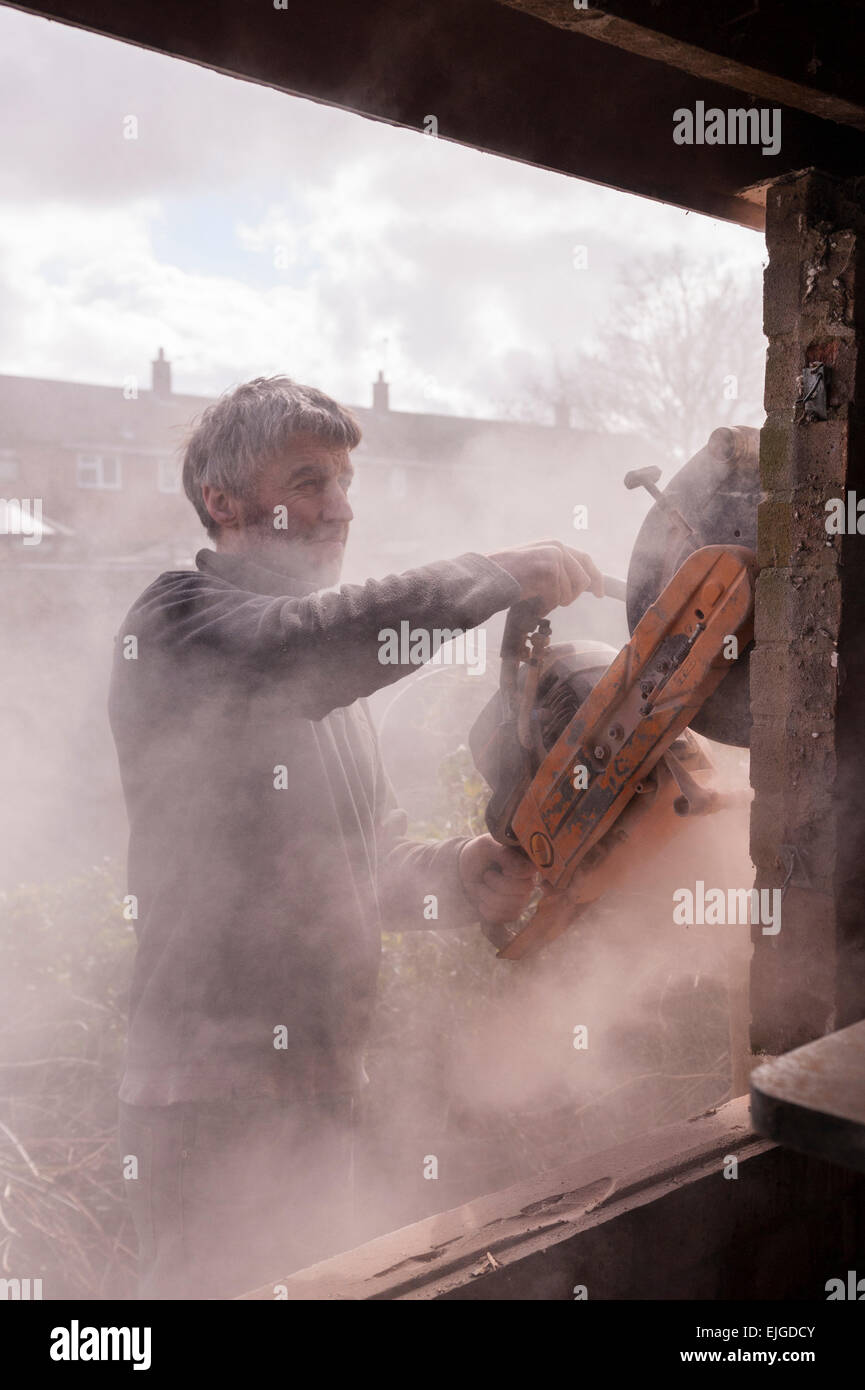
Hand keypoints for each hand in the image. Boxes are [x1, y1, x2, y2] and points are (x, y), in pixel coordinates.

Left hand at [458, 834, 536, 924]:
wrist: (465, 871)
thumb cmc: (478, 854)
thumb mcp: (486, 846)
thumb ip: (505, 854)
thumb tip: (526, 869)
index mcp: (526, 860)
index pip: (529, 872)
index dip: (514, 873)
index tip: (502, 868)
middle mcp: (528, 880)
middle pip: (522, 893)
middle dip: (497, 885)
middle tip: (486, 875)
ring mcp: (521, 898)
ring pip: (511, 907)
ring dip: (488, 897)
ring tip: (481, 886)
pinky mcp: (511, 912)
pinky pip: (503, 918)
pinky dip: (486, 909)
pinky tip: (482, 900)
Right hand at [487, 541, 603, 614]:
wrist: (487, 577)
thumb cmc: (507, 575)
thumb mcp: (535, 566)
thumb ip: (557, 569)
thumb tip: (582, 585)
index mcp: (553, 544)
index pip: (585, 559)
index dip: (596, 577)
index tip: (600, 593)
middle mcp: (556, 548)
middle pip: (583, 580)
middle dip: (572, 596)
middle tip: (554, 602)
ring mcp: (553, 559)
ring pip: (570, 593)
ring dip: (553, 601)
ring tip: (533, 596)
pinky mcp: (549, 572)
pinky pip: (556, 599)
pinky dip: (543, 605)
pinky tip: (529, 599)